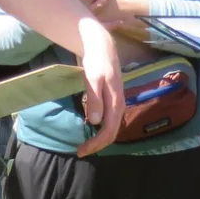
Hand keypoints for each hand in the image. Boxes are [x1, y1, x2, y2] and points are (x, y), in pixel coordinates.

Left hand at [72, 19, 125, 156]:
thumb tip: (95, 122)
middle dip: (97, 145)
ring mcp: (116, 103)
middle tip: (80, 151)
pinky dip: (100, 130)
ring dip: (99, 139)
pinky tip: (91, 130)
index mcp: (115, 103)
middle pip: (111, 133)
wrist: (102, 47)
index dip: (96, 144)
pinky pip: (109, 121)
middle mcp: (119, 106)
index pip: (108, 131)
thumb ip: (94, 99)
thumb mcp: (93, 78)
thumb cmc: (97, 61)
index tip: (81, 150)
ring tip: (85, 144)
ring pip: (111, 128)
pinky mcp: (112, 100)